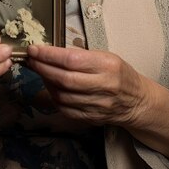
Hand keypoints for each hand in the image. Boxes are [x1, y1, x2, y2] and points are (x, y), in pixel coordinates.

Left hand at [26, 44, 146, 126]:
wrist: (137, 101)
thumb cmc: (119, 74)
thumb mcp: (106, 56)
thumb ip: (81, 55)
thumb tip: (51, 52)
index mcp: (107, 65)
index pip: (71, 59)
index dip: (49, 55)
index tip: (34, 50)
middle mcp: (103, 86)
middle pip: (64, 79)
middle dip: (42, 68)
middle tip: (31, 60)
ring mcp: (97, 105)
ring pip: (62, 95)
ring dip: (46, 82)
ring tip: (40, 71)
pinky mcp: (91, 118)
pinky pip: (65, 109)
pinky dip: (54, 97)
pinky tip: (50, 87)